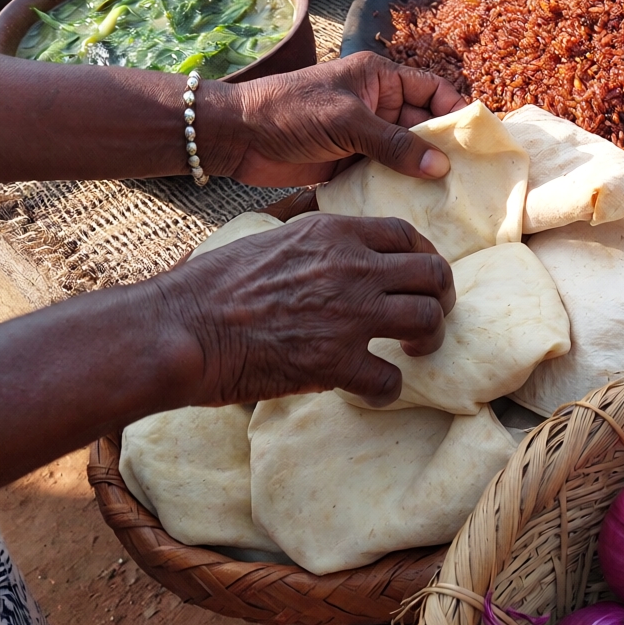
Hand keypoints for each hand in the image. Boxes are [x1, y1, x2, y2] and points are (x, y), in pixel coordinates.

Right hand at [161, 214, 454, 408]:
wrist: (182, 328)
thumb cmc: (213, 286)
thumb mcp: (272, 238)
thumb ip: (314, 240)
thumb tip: (336, 245)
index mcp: (334, 234)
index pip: (406, 236)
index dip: (424, 257)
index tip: (421, 277)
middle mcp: (352, 268)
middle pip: (431, 275)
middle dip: (441, 296)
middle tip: (431, 316)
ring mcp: (349, 314)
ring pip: (427, 320)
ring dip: (429, 339)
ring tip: (413, 352)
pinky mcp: (335, 362)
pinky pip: (389, 380)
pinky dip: (387, 390)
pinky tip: (373, 390)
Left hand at [209, 51, 465, 187]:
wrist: (236, 136)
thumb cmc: (290, 112)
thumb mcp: (347, 122)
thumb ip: (395, 144)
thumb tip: (441, 166)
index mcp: (380, 80)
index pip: (433, 90)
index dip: (456, 112)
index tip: (477, 140)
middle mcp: (378, 105)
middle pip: (424, 125)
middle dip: (445, 148)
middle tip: (471, 177)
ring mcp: (364, 136)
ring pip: (407, 153)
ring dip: (424, 172)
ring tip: (452, 197)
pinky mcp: (350, 163)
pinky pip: (386, 174)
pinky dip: (400, 188)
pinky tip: (418, 207)